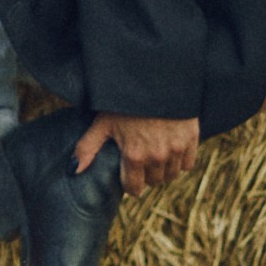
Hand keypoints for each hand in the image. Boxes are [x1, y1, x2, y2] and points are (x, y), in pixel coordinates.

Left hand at [72, 111, 199, 195]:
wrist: (157, 76)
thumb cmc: (126, 101)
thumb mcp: (103, 122)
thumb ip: (87, 147)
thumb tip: (73, 170)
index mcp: (134, 155)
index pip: (134, 188)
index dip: (130, 184)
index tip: (129, 176)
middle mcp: (157, 156)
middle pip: (153, 182)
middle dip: (146, 175)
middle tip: (141, 160)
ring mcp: (176, 149)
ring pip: (171, 175)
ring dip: (163, 169)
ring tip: (156, 155)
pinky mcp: (192, 139)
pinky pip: (188, 164)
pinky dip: (180, 160)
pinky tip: (171, 148)